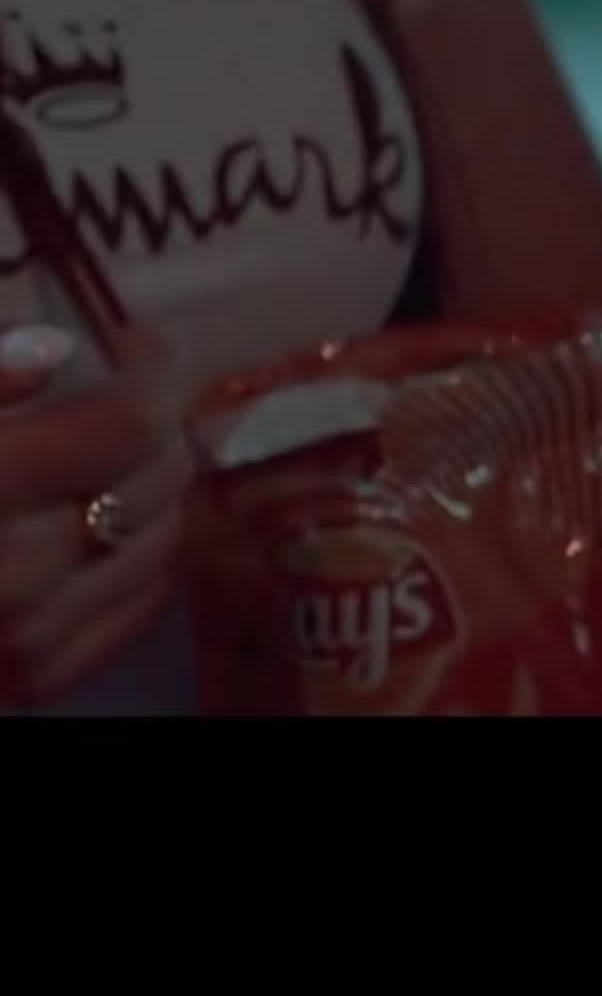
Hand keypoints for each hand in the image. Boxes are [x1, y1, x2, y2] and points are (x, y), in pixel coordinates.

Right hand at [0, 323, 185, 709]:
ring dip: (151, 489)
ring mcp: (28, 636)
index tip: (136, 346)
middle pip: (157, 478)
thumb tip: (52, 351)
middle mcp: (13, 574)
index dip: (149, 370)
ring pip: (161, 538)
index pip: (128, 423)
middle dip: (154, 426)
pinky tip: (91, 527)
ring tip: (110, 463)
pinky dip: (133, 554)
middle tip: (123, 402)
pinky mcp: (35, 679)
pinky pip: (139, 599)